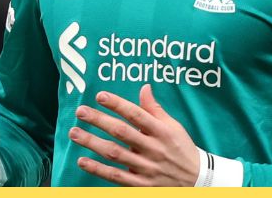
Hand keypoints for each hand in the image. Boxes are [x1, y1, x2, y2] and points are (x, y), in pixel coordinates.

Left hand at [69, 84, 199, 185]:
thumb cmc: (181, 149)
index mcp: (162, 131)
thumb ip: (155, 109)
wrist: (196, 180)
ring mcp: (146, 167)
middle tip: (80, 112)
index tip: (100, 96)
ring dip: (92, 143)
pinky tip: (82, 160)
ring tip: (74, 133)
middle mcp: (153, 148)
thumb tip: (144, 87)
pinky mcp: (140, 185)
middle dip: (99, 121)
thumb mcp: (173, 126)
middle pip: (122, 132)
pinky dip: (98, 169)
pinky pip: (116, 176)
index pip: (136, 114)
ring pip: (115, 154)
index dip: (117, 104)